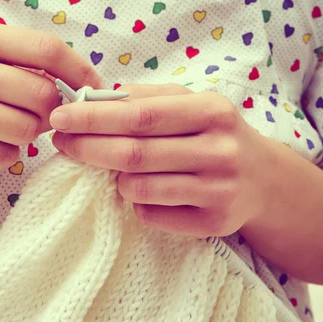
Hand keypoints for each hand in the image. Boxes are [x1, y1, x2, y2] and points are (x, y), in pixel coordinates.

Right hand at [0, 21, 102, 174]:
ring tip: (7, 127)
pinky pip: (6, 156)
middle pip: (42, 94)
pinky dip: (6, 154)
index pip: (46, 48)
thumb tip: (86, 87)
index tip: (94, 88)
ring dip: (28, 134)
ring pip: (26, 129)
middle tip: (40, 115)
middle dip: (52, 111)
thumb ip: (28, 65)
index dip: (79, 71)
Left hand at [50, 84, 267, 236]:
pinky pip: (152, 215)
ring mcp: (219, 190)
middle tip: (61, 141)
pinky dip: (135, 203)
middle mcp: (219, 151)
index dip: (94, 117)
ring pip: (140, 188)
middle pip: (135, 153)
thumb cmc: (213, 134)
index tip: (60, 116)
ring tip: (110, 167)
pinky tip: (142, 191)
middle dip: (87, 147)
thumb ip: (146, 98)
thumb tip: (93, 99)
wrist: (263, 179)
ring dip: (113, 178)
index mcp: (211, 111)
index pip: (140, 114)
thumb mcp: (191, 103)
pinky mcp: (214, 223)